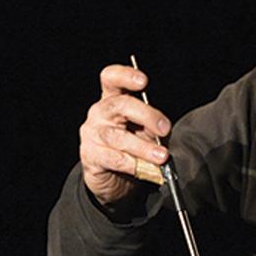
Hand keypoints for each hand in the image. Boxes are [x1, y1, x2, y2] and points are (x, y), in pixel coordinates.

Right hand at [80, 64, 172, 205]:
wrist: (115, 179)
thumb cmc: (131, 147)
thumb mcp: (145, 131)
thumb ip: (152, 126)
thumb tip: (162, 129)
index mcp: (112, 99)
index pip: (111, 78)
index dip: (125, 76)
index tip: (143, 82)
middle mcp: (100, 112)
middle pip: (120, 105)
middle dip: (146, 115)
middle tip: (164, 129)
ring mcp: (92, 133)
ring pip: (117, 136)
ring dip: (143, 147)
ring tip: (161, 156)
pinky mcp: (90, 155)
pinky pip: (112, 158)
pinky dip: (132, 164)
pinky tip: (144, 168)